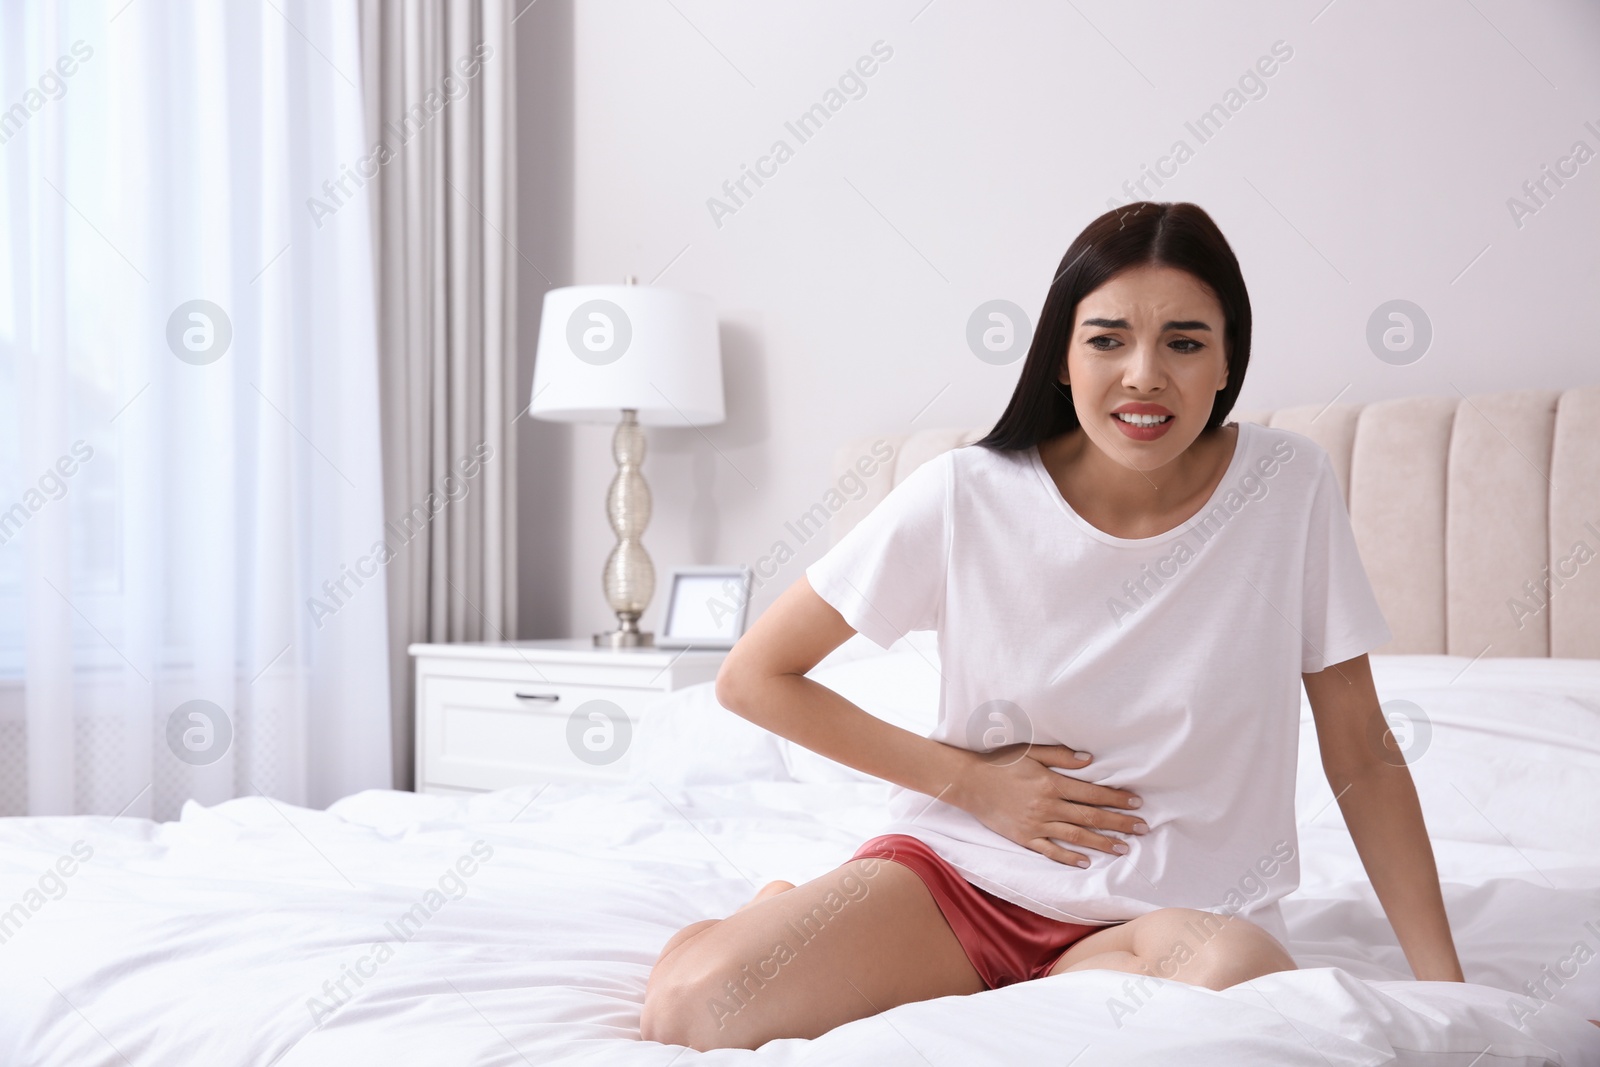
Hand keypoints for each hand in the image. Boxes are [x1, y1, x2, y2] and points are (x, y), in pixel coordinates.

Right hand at [948, 743, 1145, 866]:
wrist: (969, 782)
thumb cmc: (1000, 762)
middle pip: (1091, 817)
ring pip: (1076, 836)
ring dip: (1102, 843)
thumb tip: (1090, 760)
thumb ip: (1060, 756)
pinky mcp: (1024, 838)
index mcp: (1051, 783)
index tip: (1137, 803)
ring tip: (1124, 848)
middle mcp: (1047, 806)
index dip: (1117, 798)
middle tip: (1143, 828)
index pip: (1093, 793)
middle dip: (1119, 823)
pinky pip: (1050, 851)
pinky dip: (1069, 857)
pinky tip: (1086, 862)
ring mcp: (1036, 824)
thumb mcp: (1030, 751)